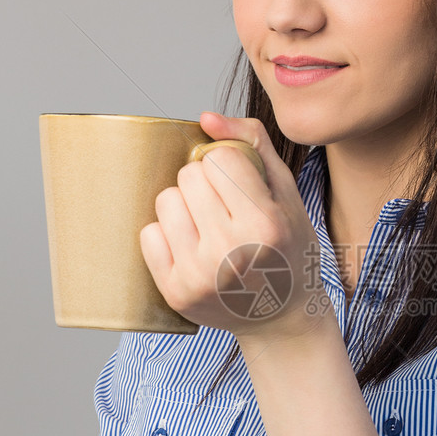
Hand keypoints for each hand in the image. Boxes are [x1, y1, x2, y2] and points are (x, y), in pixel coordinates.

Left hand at [140, 112, 331, 342]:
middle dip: (206, 184)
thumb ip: (252, 142)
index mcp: (266, 224)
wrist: (281, 318)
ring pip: (165, 199)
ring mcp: (200, 274)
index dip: (232, 168)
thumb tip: (205, 118)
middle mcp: (232, 251)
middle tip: (226, 211)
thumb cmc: (287, 249)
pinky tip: (192, 249)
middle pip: (189, 174)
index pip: (220, 159)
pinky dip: (167, 235)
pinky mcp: (175, 292)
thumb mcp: (286, 193)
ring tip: (208, 227)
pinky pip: (148, 234)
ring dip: (184, 206)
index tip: (245, 192)